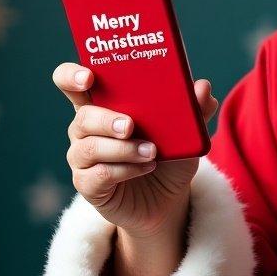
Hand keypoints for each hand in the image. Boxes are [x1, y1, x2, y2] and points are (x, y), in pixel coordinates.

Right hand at [53, 62, 217, 237]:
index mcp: (104, 106)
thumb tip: (204, 87)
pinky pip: (99, 175)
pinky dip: (125, 170)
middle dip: (106, 120)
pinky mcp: (88, 185)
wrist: (169, 199)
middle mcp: (86, 131)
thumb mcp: (186, 133)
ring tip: (152, 152)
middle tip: (130, 126)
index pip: (73, 84)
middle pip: (82, 117)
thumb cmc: (170, 157)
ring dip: (122, 149)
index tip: (88, 77)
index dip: (72, 76)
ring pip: (89, 148)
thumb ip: (194, 110)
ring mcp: (84, 159)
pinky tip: (146, 167)